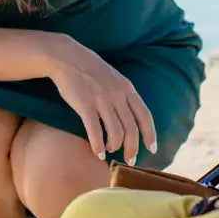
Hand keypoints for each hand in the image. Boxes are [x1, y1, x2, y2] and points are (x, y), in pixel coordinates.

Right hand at [45, 36, 156, 163]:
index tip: (152, 149)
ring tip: (110, 151)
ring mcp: (101, 100)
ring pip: (116, 133)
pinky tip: (98, 152)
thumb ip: (124, 95)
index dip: (150, 135)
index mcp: (127, 89)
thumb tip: (132, 117)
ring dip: (114, 146)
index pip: (145, 116)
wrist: (67, 57)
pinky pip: (95, 131)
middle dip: (133, 148)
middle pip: (132, 129)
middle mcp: (118, 95)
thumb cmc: (90, 69)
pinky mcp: (84, 105)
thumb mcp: (114, 78)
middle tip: (130, 159)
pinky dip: (98, 145)